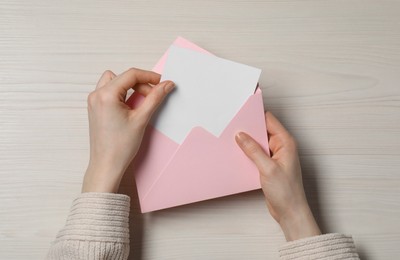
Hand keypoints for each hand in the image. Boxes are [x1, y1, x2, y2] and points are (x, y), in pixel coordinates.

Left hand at [82, 68, 174, 192]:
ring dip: (130, 87)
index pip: (131, 75)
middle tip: (154, 96)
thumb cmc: (120, 147)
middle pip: (123, 77)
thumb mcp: (141, 119)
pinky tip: (132, 106)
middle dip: (141, 83)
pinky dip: (122, 94)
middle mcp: (97, 95)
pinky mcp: (95, 108)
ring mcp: (94, 101)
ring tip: (142, 100)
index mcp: (106, 95)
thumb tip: (166, 85)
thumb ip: (155, 98)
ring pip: (115, 81)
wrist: (107, 165)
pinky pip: (110, 91)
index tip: (162, 82)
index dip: (149, 76)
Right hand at [235, 112, 320, 240]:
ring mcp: (274, 156)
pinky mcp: (268, 165)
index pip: (269, 121)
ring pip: (257, 142)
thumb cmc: (287, 192)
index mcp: (286, 143)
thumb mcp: (268, 168)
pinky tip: (238, 155)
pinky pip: (256, 153)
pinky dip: (248, 153)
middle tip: (233, 129)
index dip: (256, 116)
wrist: (290, 212)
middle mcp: (281, 147)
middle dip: (248, 130)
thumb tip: (241, 136)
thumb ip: (253, 150)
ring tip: (233, 141)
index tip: (242, 114)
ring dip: (247, 143)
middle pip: (262, 130)